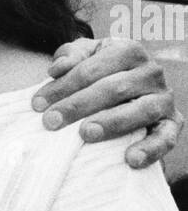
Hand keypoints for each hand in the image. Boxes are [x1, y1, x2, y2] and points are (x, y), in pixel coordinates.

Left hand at [33, 37, 181, 167]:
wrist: (131, 95)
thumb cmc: (100, 75)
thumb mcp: (85, 58)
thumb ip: (70, 56)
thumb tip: (57, 68)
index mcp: (129, 51)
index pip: (94, 67)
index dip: (64, 85)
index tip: (37, 104)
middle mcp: (151, 72)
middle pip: (114, 88)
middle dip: (79, 105)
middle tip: (51, 122)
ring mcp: (164, 99)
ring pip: (141, 109)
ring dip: (112, 122)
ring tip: (86, 134)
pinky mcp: (173, 124)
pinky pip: (166, 138)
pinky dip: (150, 149)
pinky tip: (130, 159)